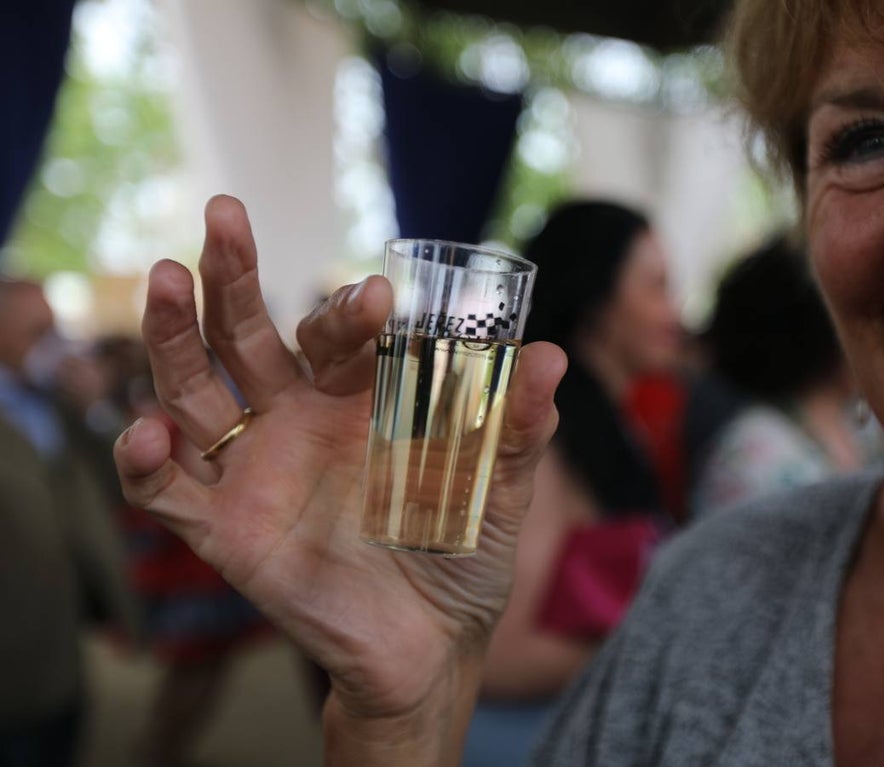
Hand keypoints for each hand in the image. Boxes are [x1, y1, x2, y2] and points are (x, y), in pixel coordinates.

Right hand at [114, 196, 564, 756]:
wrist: (433, 646)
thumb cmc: (464, 555)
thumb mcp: (501, 490)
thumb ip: (518, 429)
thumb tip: (552, 356)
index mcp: (358, 400)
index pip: (335, 334)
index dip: (349, 312)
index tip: (378, 299)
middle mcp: (296, 422)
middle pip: (245, 335)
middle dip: (231, 276)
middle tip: (225, 215)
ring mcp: (255, 472)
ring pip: (194, 392)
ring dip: (173, 337)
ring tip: (167, 278)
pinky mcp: (227, 533)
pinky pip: (168, 493)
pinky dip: (145, 462)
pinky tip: (147, 432)